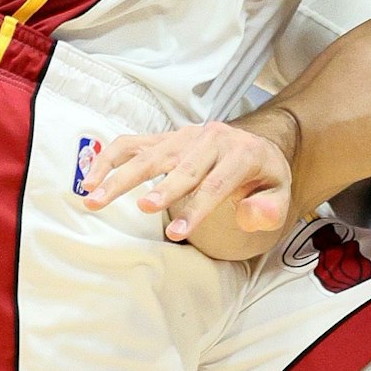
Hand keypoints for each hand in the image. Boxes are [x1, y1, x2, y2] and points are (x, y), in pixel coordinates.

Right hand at [80, 120, 294, 252]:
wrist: (255, 144)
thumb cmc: (264, 176)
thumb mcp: (281, 192)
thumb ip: (270, 209)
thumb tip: (250, 214)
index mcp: (243, 152)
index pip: (218, 182)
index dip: (198, 209)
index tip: (177, 234)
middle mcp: (212, 139)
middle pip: (184, 166)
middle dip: (163, 188)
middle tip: (143, 208)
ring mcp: (185, 136)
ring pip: (151, 154)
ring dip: (122, 176)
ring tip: (95, 200)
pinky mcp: (165, 138)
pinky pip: (131, 144)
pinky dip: (108, 159)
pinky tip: (89, 180)